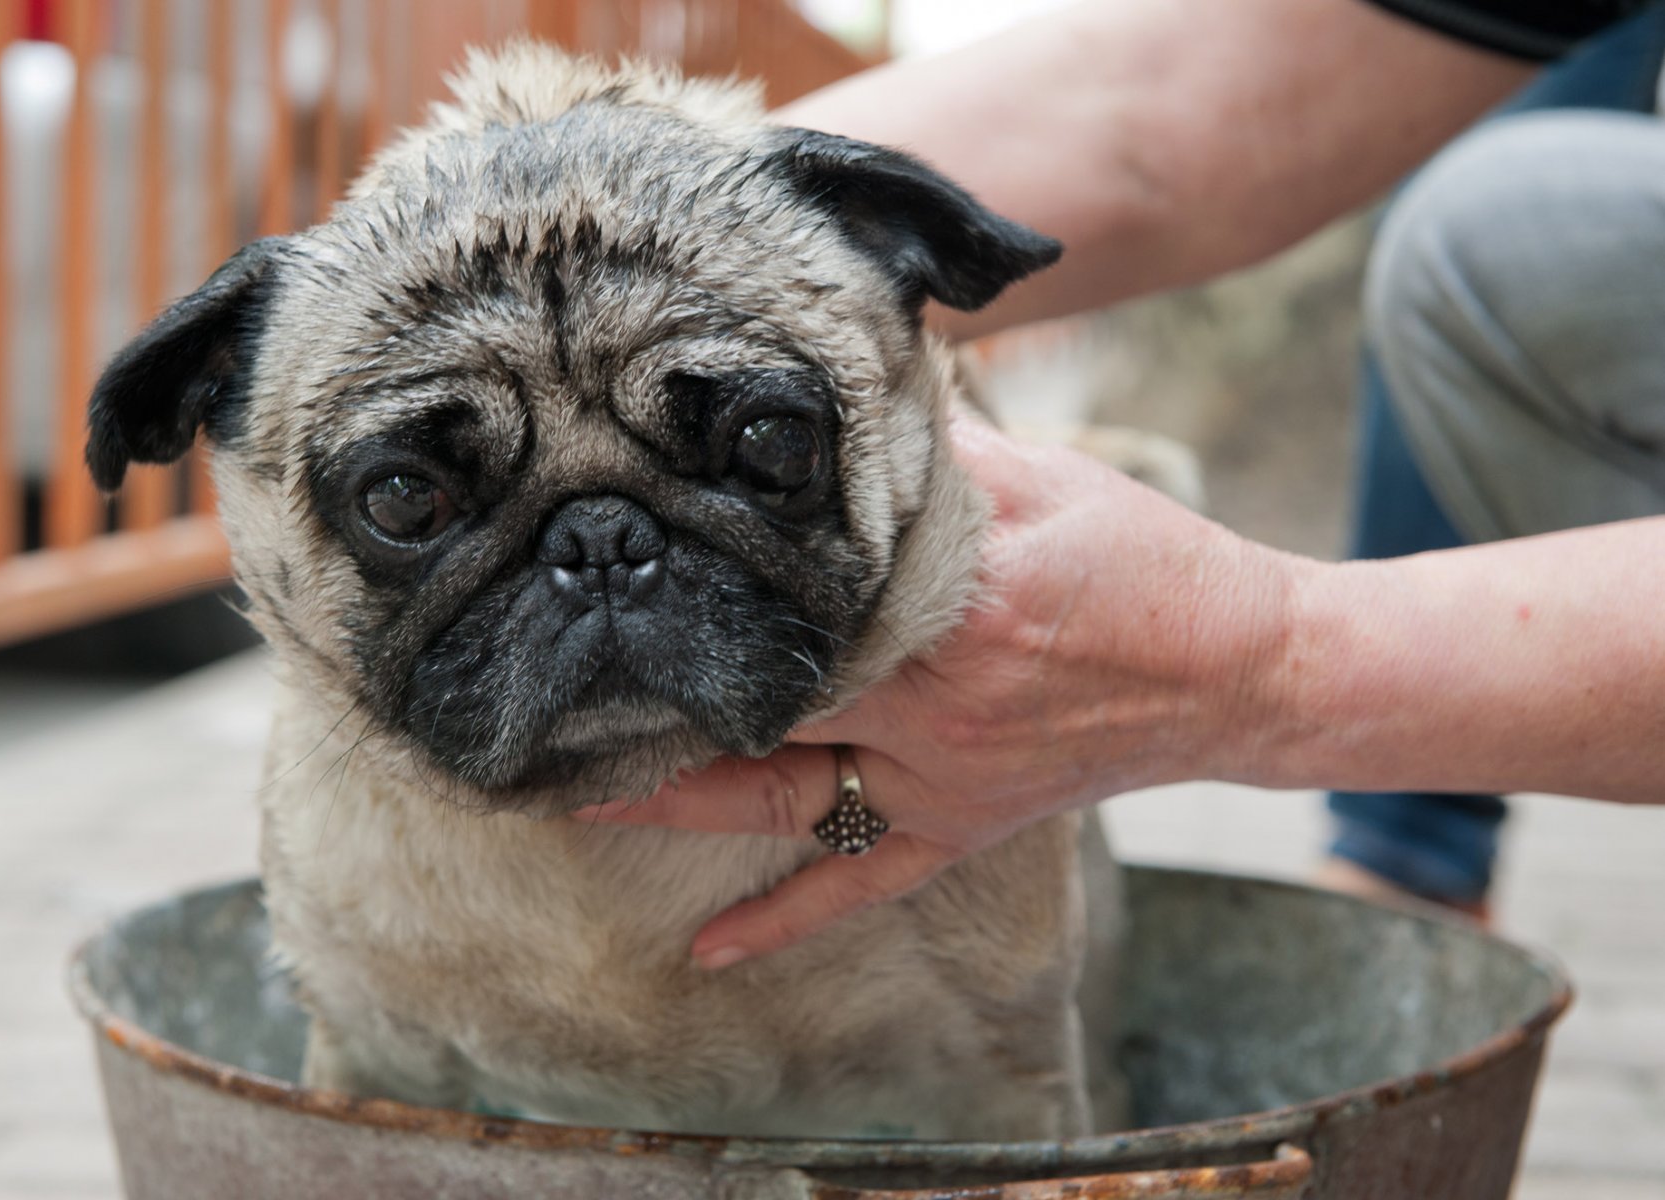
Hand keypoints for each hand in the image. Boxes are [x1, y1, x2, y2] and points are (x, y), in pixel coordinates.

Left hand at [579, 418, 1295, 966]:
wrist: (1242, 667)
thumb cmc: (1143, 560)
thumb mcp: (1041, 477)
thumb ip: (929, 450)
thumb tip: (834, 399)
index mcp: (948, 605)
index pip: (792, 600)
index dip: (697, 590)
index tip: (611, 573)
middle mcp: (932, 702)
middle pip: (764, 698)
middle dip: (661, 692)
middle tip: (550, 683)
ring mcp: (943, 780)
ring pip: (782, 795)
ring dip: (677, 799)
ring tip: (568, 788)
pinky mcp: (962, 826)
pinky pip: (863, 883)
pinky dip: (784, 921)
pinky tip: (707, 951)